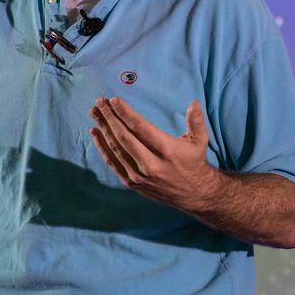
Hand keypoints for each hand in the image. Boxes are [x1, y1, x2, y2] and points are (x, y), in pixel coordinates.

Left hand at [89, 97, 220, 211]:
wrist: (193, 194)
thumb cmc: (194, 161)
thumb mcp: (200, 140)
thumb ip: (196, 120)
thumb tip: (195, 102)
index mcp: (167, 150)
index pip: (140, 127)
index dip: (125, 113)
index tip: (113, 100)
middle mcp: (151, 164)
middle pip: (124, 137)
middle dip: (109, 117)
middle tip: (99, 102)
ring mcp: (139, 175)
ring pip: (116, 149)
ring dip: (103, 129)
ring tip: (94, 113)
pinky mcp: (132, 183)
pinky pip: (113, 163)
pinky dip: (102, 147)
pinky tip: (95, 133)